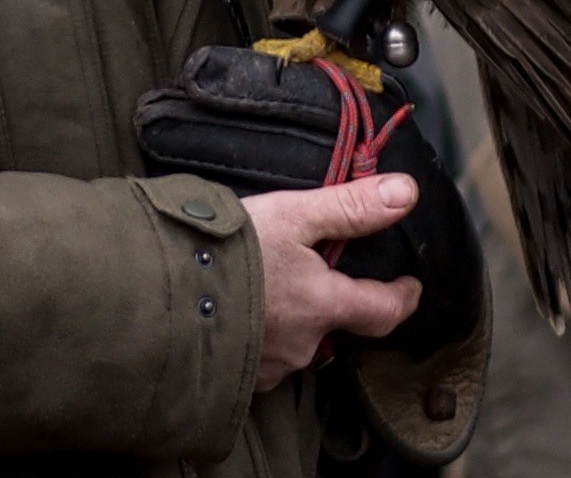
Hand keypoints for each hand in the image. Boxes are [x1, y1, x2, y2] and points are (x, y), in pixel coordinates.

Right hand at [243, 173, 421, 391]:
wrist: (161, 294)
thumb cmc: (229, 252)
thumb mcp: (292, 215)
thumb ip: (350, 206)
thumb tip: (406, 193)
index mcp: (324, 304)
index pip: (383, 311)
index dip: (401, 298)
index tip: (409, 288)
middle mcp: (303, 343)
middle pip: (333, 326)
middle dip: (330, 304)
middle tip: (317, 276)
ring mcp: (268, 365)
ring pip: (294, 343)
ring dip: (289, 320)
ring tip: (267, 291)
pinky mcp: (235, 376)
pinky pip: (259, 358)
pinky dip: (257, 336)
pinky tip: (237, 316)